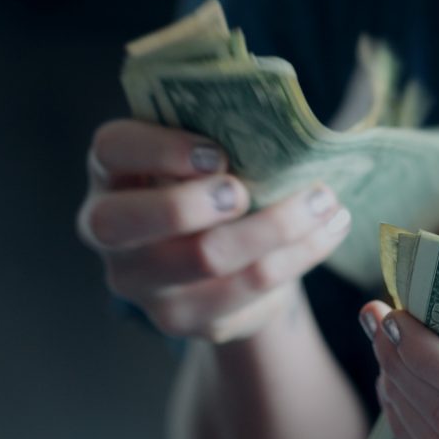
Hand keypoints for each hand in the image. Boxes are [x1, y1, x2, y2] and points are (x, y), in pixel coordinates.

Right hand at [77, 119, 351, 341]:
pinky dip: (299, 255)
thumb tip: (278, 120)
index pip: (111, 149)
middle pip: (129, 222)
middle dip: (192, 203)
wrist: (224, 257)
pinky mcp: (186, 319)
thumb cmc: (214, 182)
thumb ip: (220, 131)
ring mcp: (143, 284)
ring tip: (324, 201)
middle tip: (245, 191)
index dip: (159, 149)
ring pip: (205, 259)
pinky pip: (248, 289)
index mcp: (112, 172)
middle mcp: (109, 232)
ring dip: (276, 226)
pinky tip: (328, 230)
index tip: (217, 153)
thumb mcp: (205, 151)